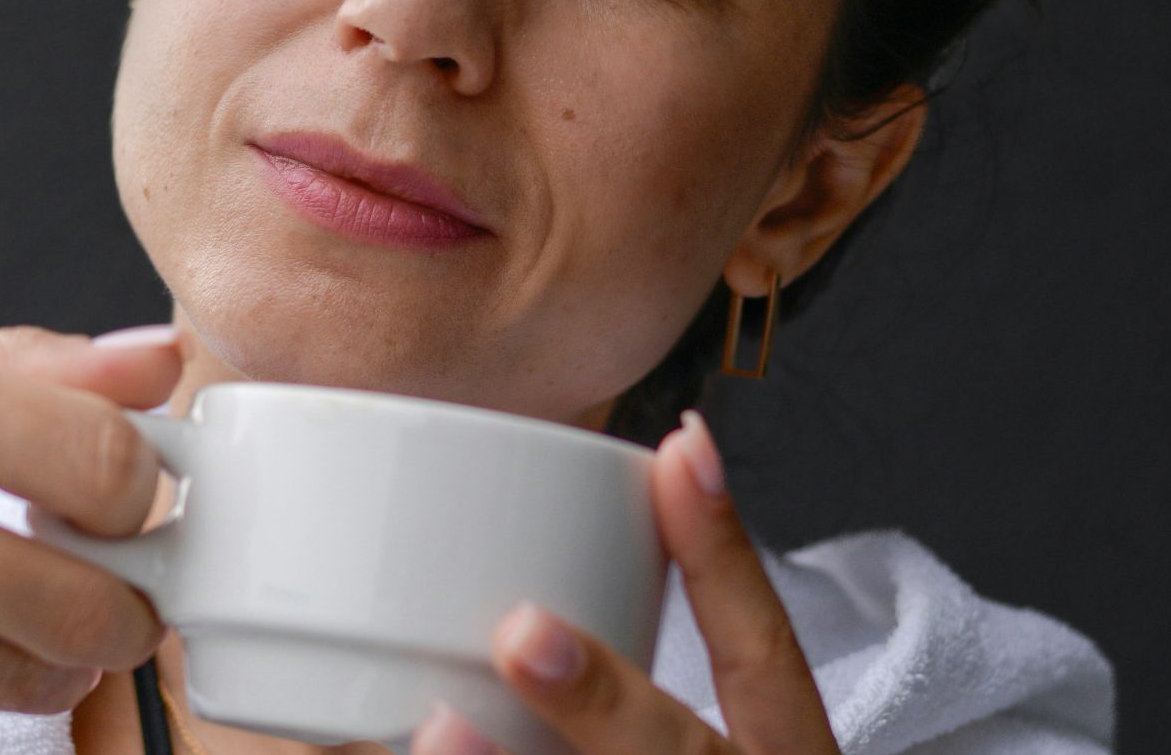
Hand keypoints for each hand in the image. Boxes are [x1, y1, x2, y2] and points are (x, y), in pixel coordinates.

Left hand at [412, 410, 838, 754]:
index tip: (679, 448)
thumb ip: (637, 691)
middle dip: (607, 698)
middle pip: (682, 754)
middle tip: (525, 631)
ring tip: (438, 724)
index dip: (725, 556)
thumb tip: (567, 549)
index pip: (767, 656)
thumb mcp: (701, 745)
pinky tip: (404, 752)